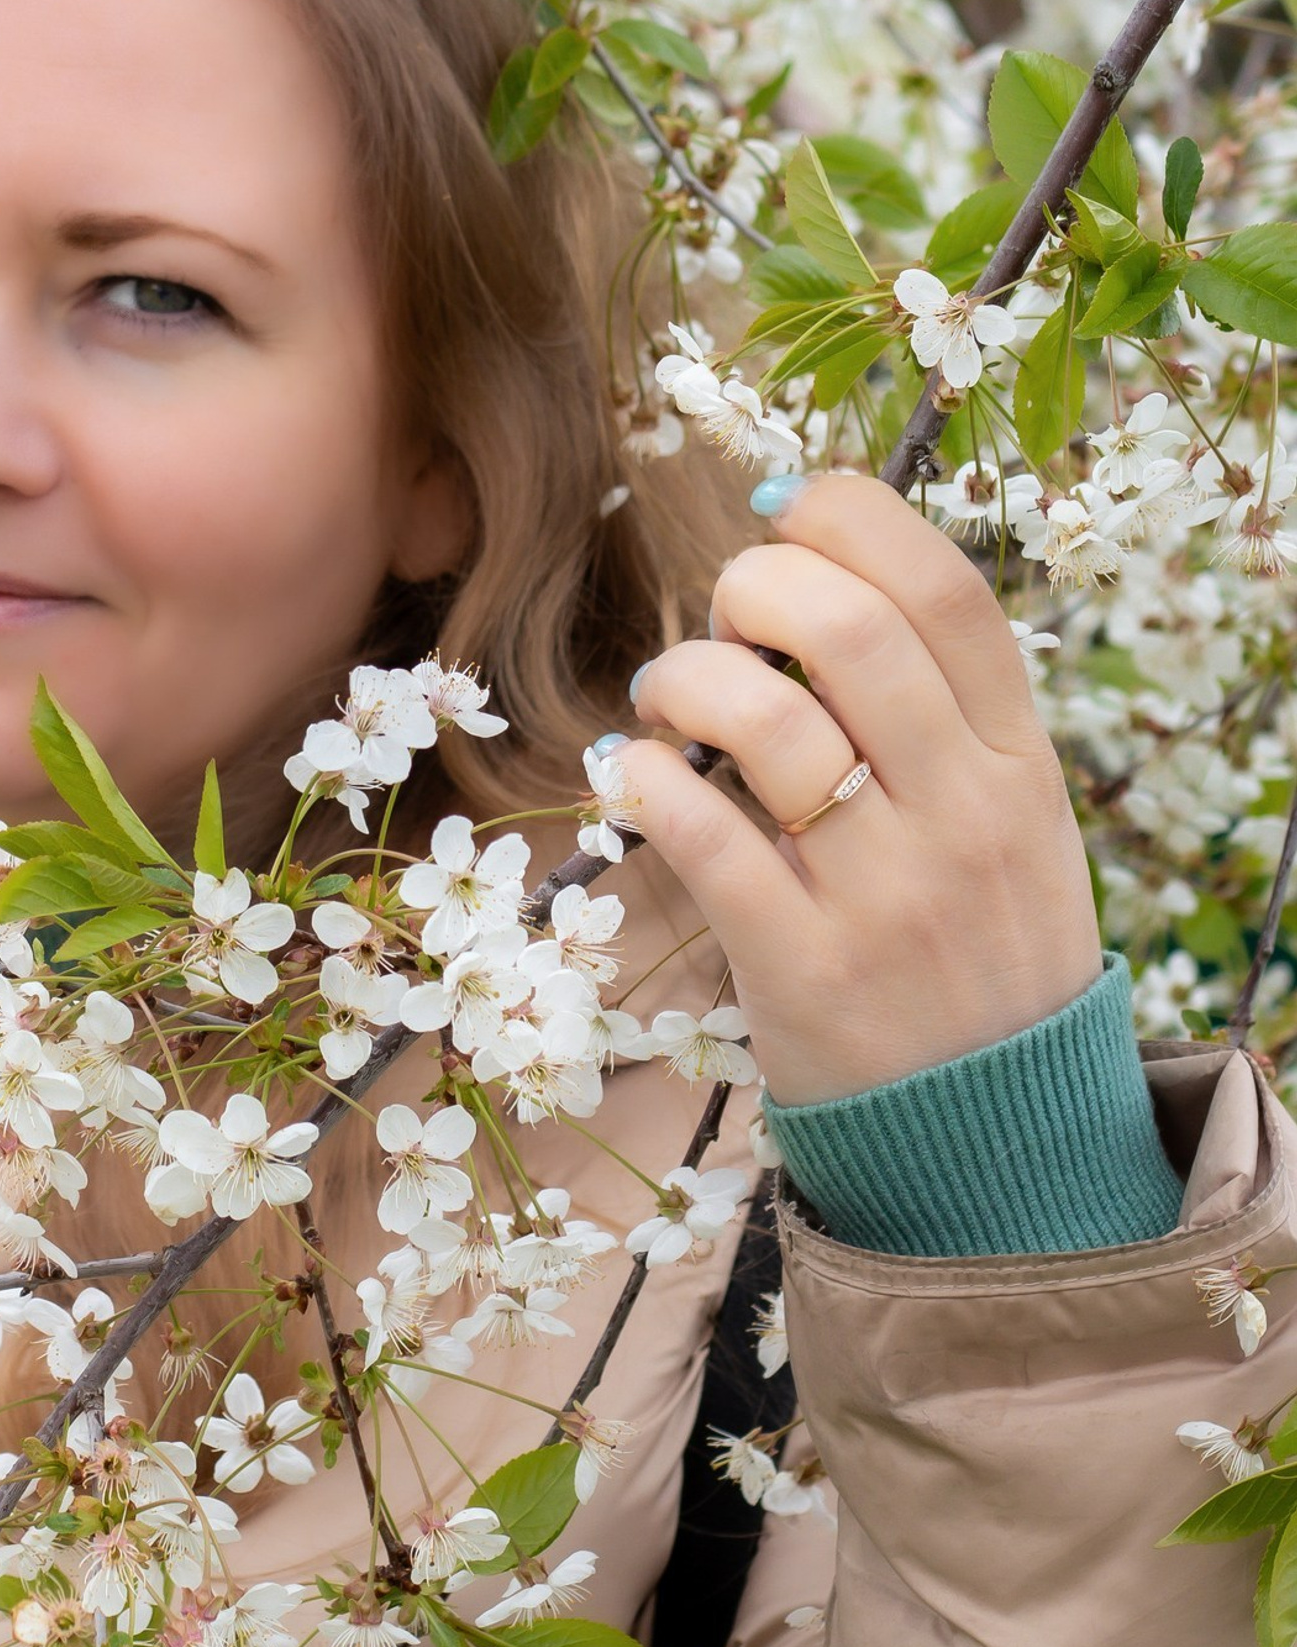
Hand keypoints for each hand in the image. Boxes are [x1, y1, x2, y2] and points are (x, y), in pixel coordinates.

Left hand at [611, 471, 1104, 1105]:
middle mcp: (962, 813)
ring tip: (665, 706)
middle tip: (721, 623)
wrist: (992, 1136)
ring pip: (762, 718)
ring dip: (681, 680)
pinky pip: (697, 833)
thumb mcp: (1002, 819)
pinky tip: (631, 777)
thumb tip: (804, 568)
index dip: (846, 514)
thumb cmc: (969, 944)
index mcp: (1016, 760)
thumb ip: (931, 709)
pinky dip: (639, 781)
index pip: (946, 588)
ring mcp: (885, 892)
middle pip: (847, 627)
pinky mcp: (801, 965)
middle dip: (751, 587)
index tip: (779, 510)